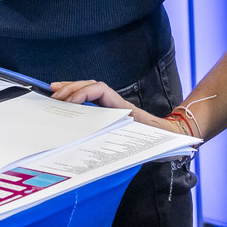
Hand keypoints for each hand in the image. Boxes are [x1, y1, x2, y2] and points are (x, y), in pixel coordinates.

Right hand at [50, 79, 184, 134]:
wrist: (172, 137)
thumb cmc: (159, 140)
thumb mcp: (143, 140)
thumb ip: (128, 140)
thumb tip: (109, 140)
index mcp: (124, 107)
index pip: (101, 90)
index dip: (83, 92)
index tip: (69, 102)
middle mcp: (118, 103)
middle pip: (92, 86)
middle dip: (72, 88)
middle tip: (54, 96)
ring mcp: (115, 106)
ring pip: (92, 90)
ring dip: (73, 89)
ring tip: (55, 91)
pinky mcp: (112, 112)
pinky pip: (93, 99)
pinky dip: (79, 96)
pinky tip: (69, 100)